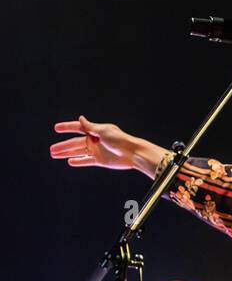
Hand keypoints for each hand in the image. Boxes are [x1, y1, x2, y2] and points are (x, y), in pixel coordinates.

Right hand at [50, 116, 166, 175]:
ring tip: (55, 155)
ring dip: (67, 154)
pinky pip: (86, 161)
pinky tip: (69, 161)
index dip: (66, 127)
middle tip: (51, 150)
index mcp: (94, 130)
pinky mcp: (100, 160)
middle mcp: (94, 140)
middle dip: (63, 146)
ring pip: (78, 152)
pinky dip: (78, 161)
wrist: (132, 153)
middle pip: (75, 143)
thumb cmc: (119, 140)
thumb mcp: (104, 131)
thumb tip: (80, 118)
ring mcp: (96, 150)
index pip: (77, 128)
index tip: (56, 128)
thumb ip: (90, 126)